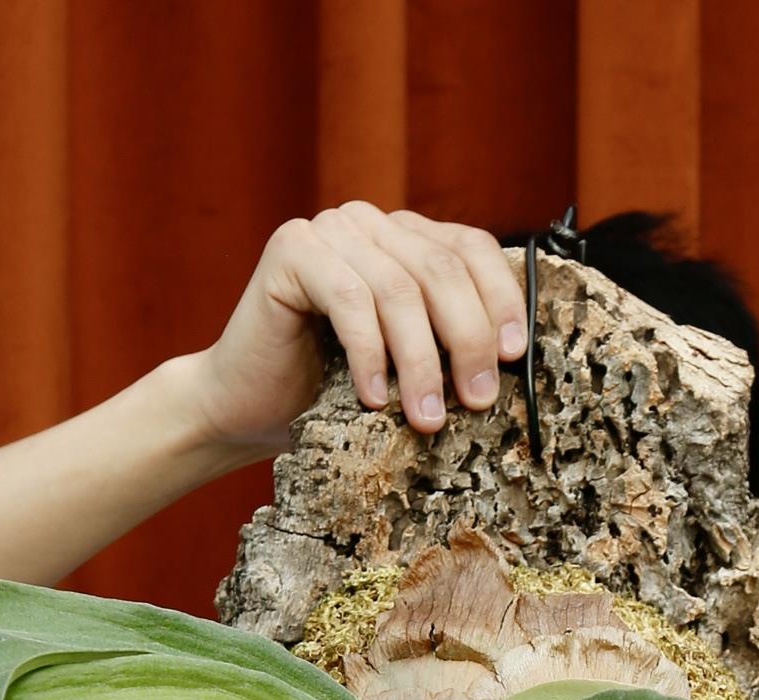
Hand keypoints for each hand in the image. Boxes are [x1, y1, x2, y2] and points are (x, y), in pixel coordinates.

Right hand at [185, 204, 528, 453]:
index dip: (499, 298)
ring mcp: (328, 230)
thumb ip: (446, 345)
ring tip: (426, 417)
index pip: (471, 249)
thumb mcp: (405, 367)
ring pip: (399, 289)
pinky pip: (350, 300)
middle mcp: (370, 224)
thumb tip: (506, 365)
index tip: (512, 355)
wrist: (246, 407)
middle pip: (441, 270)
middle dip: (466, 340)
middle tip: (477, 400)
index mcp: (404, 240)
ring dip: (420, 360)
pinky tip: (372, 399)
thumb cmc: (328, 394)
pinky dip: (369, 354)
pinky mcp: (291, 250)